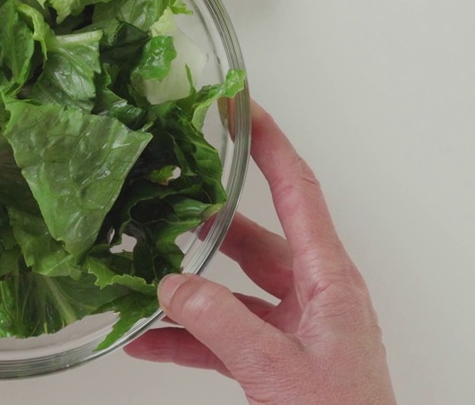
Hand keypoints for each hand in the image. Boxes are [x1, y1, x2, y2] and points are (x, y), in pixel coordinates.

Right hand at [125, 102, 395, 404]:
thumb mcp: (276, 368)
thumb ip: (220, 324)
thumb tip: (174, 285)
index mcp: (330, 280)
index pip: (298, 192)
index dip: (269, 145)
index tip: (241, 107)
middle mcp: (315, 295)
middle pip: (254, 239)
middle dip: (207, 222)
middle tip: (170, 194)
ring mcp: (297, 328)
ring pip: (232, 290)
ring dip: (188, 287)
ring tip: (144, 272)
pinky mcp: (278, 361)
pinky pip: (225, 335)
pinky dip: (187, 336)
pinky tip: (148, 338)